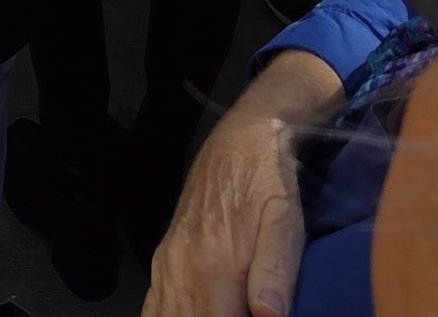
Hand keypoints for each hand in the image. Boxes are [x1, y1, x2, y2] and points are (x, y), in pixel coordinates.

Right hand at [143, 107, 304, 316]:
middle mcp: (181, 270)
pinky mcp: (163, 256)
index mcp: (211, 268)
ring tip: (215, 313)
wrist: (241, 138)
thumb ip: (276, 270)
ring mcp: (167, 263)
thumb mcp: (284, 221)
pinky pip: (153, 306)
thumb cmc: (268, 183)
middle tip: (236, 312)